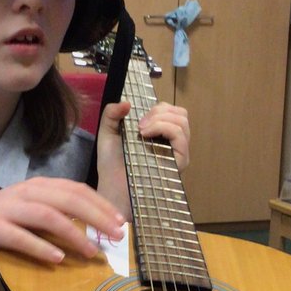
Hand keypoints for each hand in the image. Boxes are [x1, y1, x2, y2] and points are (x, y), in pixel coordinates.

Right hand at [0, 176, 126, 265]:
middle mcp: (24, 192)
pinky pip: (20, 236)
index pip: (76, 189)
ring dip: (73, 234)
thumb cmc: (0, 224)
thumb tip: (94, 229)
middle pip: (68, 200)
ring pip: (48, 216)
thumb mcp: (30, 212)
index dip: (101, 204)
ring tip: (92, 252)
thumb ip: (56, 214)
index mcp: (37, 186)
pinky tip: (58, 259)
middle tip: (116, 236)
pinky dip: (41, 247)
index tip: (121, 222)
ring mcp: (7, 208)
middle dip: (96, 217)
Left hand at [96, 100, 190, 215]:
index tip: (136, 117)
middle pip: (180, 113)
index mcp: (160, 135)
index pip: (172, 112)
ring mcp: (178, 152)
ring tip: (141, 130)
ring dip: (160, 118)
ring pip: (182, 120)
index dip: (157, 108)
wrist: (113, 188)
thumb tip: (127, 102)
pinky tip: (145, 134)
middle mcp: (172, 143)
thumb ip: (112, 113)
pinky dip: (163, 127)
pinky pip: (180, 135)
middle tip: (139, 124)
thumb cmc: (112, 166)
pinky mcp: (179, 161)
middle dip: (159, 110)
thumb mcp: (108, 132)